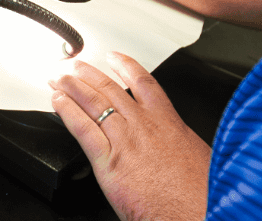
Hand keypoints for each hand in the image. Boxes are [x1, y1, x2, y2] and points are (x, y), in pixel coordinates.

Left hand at [50, 52, 209, 220]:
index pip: (144, 83)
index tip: (114, 57)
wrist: (201, 214)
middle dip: (89, 75)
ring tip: (59, 78)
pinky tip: (58, 102)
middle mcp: (144, 126)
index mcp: (169, 123)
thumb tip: (179, 146)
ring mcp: (125, 141)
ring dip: (72, 87)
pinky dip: (67, 112)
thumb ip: (181, 144)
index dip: (126, 66)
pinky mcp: (109, 162)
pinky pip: (83, 129)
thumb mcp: (200, 157)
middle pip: (111, 89)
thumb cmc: (204, 195)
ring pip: (94, 103)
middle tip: (74, 65)